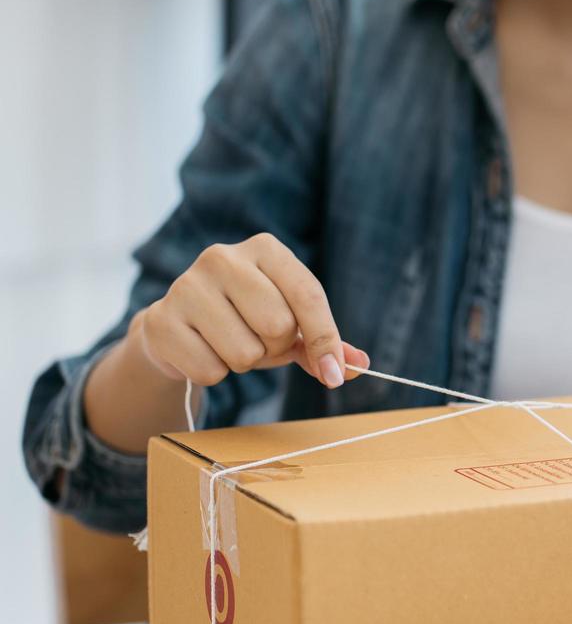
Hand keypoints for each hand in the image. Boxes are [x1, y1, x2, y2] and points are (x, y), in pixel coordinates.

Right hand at [131, 232, 368, 389]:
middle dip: (276, 347)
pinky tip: (203, 351)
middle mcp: (223, 257)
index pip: (308, 296)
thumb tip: (359, 366)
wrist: (177, 326)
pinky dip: (215, 374)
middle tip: (259, 339)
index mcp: (265, 249)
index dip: (327, 340)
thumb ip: (325, 342)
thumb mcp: (291, 325)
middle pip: (278, 325)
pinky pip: (211, 371)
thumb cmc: (244, 319)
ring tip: (229, 343)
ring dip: (245, 362)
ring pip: (245, 352)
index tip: (335, 374)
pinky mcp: (161, 320)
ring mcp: (185, 286)